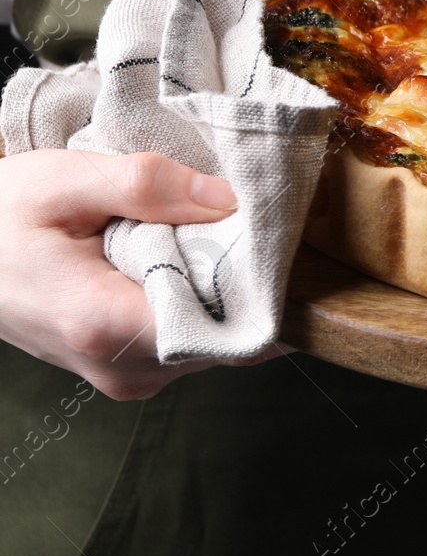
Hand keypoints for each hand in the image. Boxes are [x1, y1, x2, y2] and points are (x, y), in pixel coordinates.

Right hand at [0, 149, 278, 399]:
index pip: (228, 329)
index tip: (270, 240)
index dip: (262, 285)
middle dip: (247, 283)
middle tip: (242, 226)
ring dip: (224, 293)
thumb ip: (148, 185)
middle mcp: (122, 368)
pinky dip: (201, 303)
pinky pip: (192, 342)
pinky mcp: (128, 369)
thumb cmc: (0, 216)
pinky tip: (183, 263)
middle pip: (229, 336)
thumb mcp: (66, 180)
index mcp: (106, 326)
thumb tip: (228, 198)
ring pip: (215, 342)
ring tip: (203, 239)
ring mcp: (126, 376)